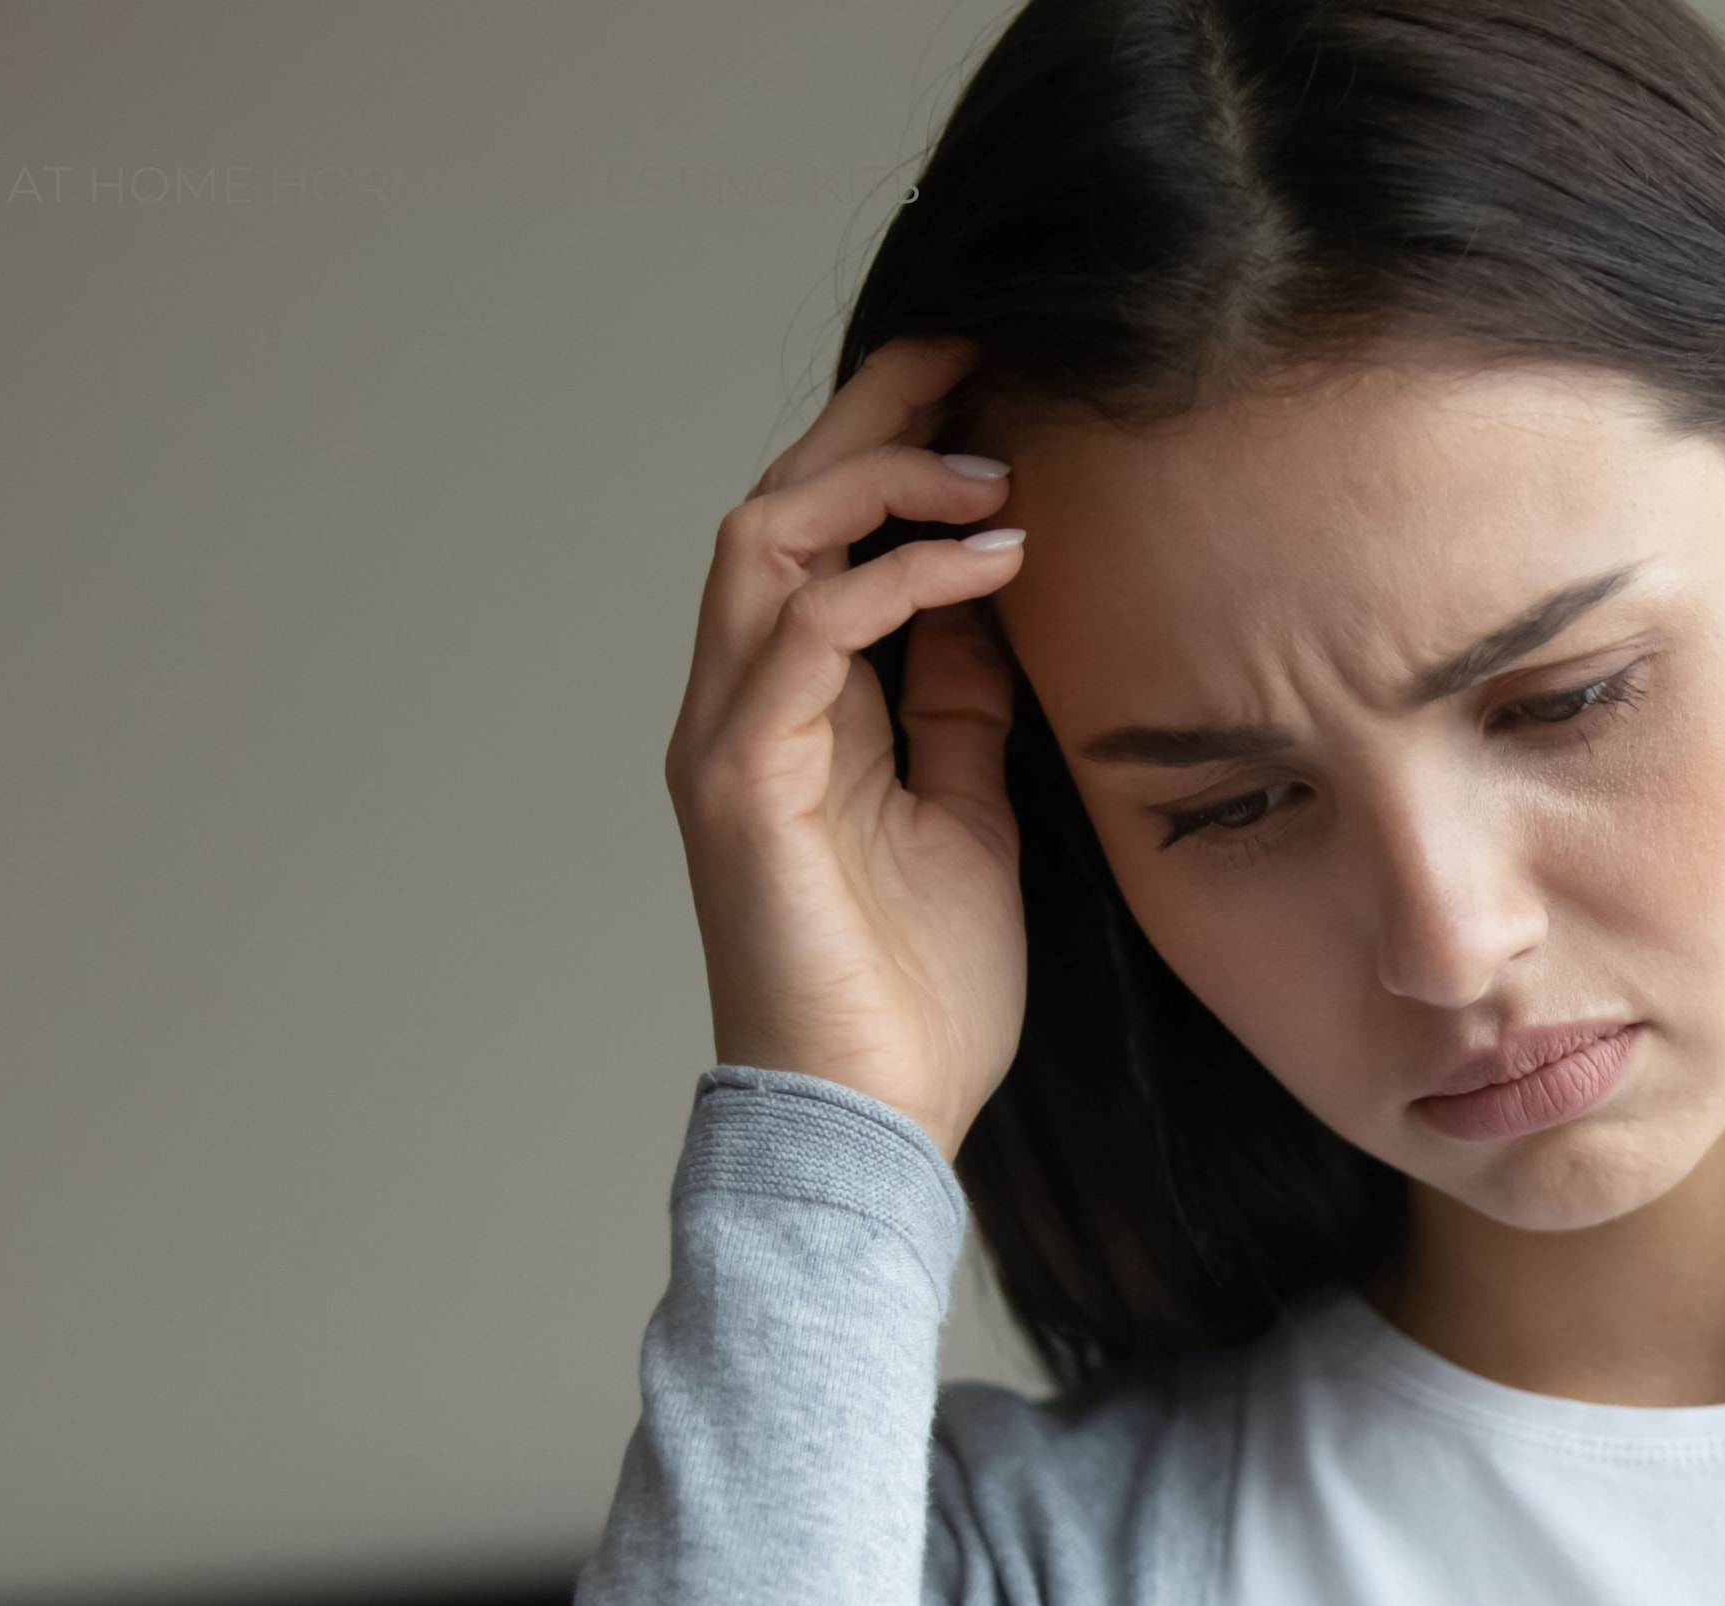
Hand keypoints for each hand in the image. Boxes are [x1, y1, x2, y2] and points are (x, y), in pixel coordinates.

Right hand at [666, 334, 1031, 1148]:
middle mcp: (739, 710)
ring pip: (764, 541)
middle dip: (873, 420)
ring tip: (991, 460)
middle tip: (978, 359)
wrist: (878, 1126)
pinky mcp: (746, 784)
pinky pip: (807, 632)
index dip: (891, 453)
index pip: (817, 540)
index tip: (995, 398)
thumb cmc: (920, 997)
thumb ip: (962, 709)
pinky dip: (898, 577)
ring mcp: (730, 741)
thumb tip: (995, 599)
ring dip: (877, 478)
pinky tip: (993, 558)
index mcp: (791, 715)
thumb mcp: (970, 815)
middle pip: (777, 508)